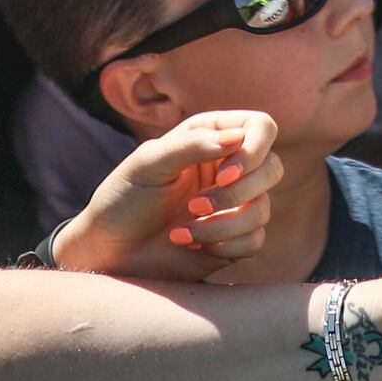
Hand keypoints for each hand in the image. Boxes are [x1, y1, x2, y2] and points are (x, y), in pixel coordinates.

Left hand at [51, 110, 289, 279]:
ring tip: (181, 231)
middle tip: (196, 206)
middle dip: (237, 192)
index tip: (223, 173)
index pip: (260, 128)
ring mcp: (233, 205)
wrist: (110, 252)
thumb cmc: (123, 199)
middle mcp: (228, 168)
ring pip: (263, 209)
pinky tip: (189, 244)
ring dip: (223, 224)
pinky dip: (223, 245)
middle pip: (272, 168)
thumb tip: (237, 138)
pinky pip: (254, 240)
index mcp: (211, 138)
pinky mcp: (233, 240)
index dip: (253, 150)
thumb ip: (190, 145)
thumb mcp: (147, 164)